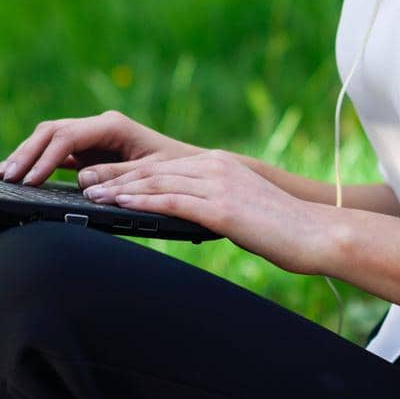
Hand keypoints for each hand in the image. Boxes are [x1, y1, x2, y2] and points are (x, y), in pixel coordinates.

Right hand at [0, 109, 203, 186]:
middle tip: (6, 177)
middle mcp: (100, 125)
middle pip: (52, 132)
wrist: (195, 170)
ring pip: (50, 137)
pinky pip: (58, 150)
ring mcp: (94, 136)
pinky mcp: (91, 150)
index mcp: (113, 126)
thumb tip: (80, 179)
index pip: (67, 137)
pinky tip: (21, 172)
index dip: (44, 158)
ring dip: (27, 153)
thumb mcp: (149, 176)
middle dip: (27, 153)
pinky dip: (38, 159)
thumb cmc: (178, 172)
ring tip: (5, 173)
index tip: (28, 180)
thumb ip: (115, 176)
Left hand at [77, 149, 334, 275]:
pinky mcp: (221, 206)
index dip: (127, 170)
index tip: (101, 175)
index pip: (162, 165)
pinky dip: (142, 202)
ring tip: (91, 194)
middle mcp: (214, 167)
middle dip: (115, 175)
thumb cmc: (282, 230)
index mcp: (218, 165)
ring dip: (119, 189)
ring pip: (157, 183)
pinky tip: (120, 205)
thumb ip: (212, 205)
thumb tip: (186, 217)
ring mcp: (217, 184)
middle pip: (153, 169)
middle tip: (83, 180)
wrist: (316, 233)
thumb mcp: (241, 209)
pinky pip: (172, 201)